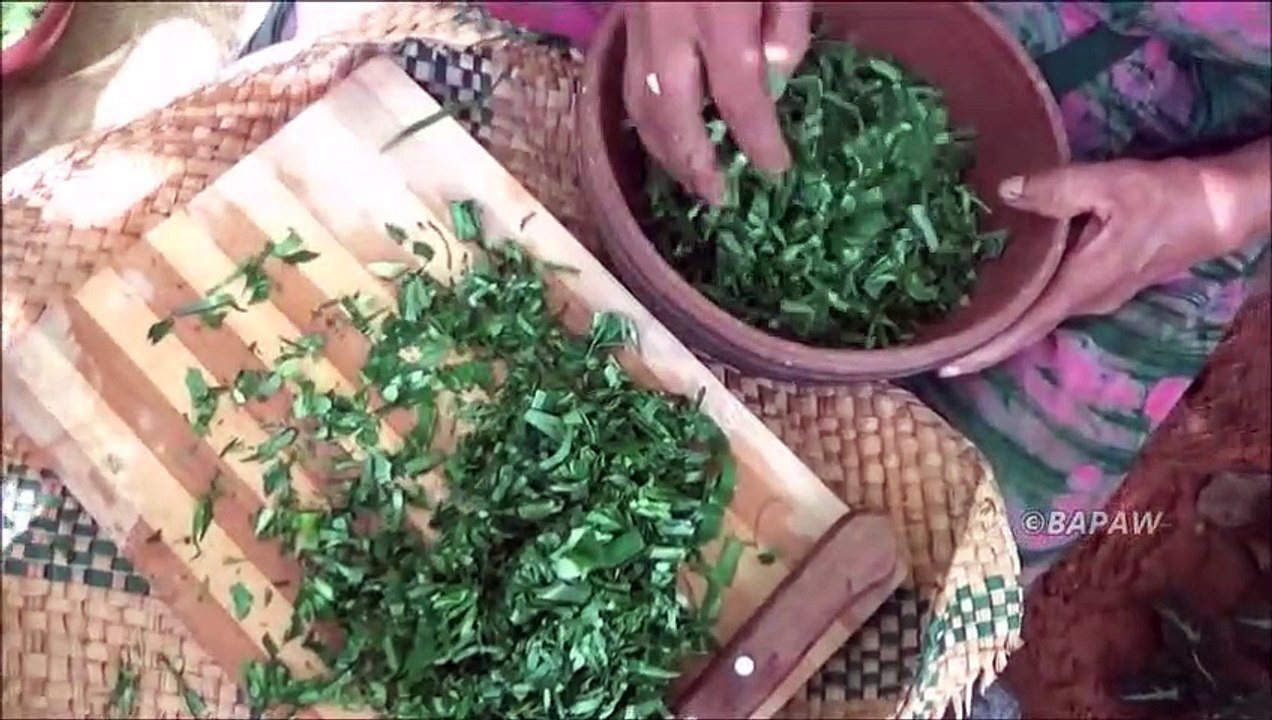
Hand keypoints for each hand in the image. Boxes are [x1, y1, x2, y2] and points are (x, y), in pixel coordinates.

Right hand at [621, 1, 812, 203]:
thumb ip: (787, 25)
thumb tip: (775, 84)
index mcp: (718, 11)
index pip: (738, 94)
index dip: (757, 140)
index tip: (775, 169)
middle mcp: (668, 24)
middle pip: (672, 113)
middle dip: (693, 163)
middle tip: (716, 196)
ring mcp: (639, 23)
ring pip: (639, 101)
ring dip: (663, 149)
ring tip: (689, 178)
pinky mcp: (627, 20)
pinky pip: (629, 80)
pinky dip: (646, 119)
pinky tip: (665, 136)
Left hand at [940, 154, 1260, 377]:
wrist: (1219, 209)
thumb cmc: (1167, 198)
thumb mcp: (1111, 184)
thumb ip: (1056, 189)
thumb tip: (1003, 190)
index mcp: (1082, 286)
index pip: (1024, 327)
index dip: (985, 348)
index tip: (947, 364)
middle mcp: (1085, 301)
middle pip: (1024, 328)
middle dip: (981, 339)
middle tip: (933, 341)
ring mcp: (1094, 296)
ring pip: (1036, 314)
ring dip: (999, 319)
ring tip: (952, 317)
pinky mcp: (1099, 282)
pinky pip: (1049, 298)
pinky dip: (1019, 300)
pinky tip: (995, 286)